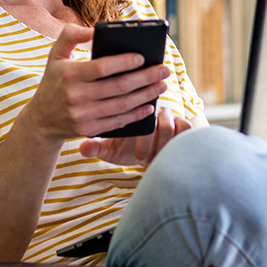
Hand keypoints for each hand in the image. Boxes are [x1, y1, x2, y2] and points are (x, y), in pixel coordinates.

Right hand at [18, 24, 169, 142]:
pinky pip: (118, 122)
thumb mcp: (55, 55)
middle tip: (164, 70)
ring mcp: (82, 115)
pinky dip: (136, 115)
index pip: (102, 68)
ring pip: (122, 105)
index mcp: (69, 74)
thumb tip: (94, 29)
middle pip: (118, 87)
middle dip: (146, 78)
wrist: (40, 120)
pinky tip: (149, 106)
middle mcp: (75, 96)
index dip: (124, 63)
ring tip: (162, 86)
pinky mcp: (89, 130)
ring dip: (146, 96)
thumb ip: (70, 35)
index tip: (143, 57)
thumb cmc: (53, 81)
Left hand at [78, 106, 193, 165]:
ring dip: (161, 147)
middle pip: (149, 123)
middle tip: (144, 159)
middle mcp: (151, 107)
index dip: (138, 142)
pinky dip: (176, 146)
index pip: (132, 116)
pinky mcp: (184, 122)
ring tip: (155, 158)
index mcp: (130, 109)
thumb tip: (82, 148)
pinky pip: (184, 131)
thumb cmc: (127, 149)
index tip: (139, 157)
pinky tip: (169, 154)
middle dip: (150, 148)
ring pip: (168, 128)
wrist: (150, 153)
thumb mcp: (110, 149)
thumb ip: (97, 147)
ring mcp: (169, 113)